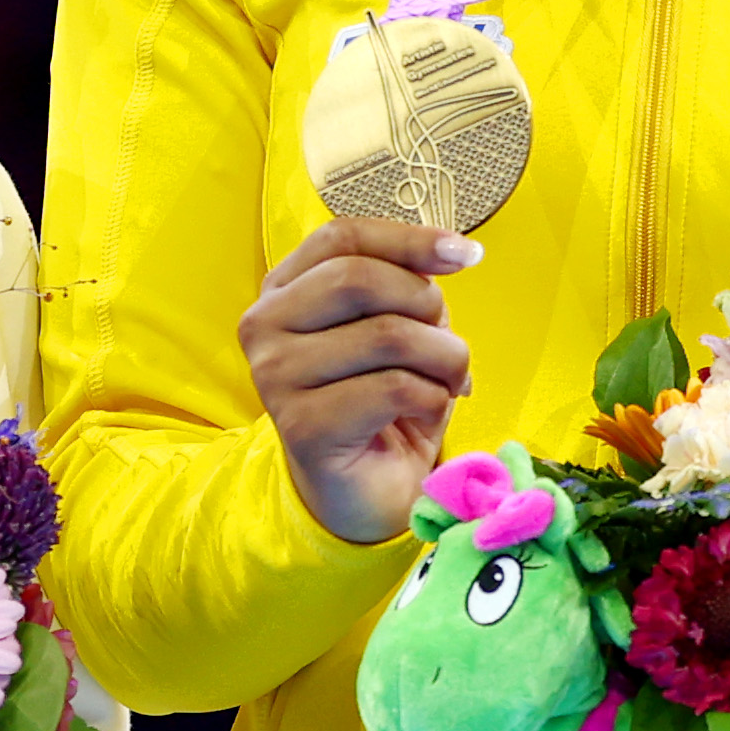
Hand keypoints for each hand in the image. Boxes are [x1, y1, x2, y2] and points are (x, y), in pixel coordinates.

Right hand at [244, 217, 480, 543]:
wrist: (365, 492)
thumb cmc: (384, 403)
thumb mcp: (398, 326)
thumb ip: (407, 284)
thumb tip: (453, 251)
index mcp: (282, 290)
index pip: (341, 238)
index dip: (407, 239)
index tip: (465, 255)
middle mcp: (263, 326)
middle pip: (361, 278)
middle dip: (427, 305)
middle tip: (448, 346)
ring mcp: (275, 376)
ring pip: (387, 334)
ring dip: (444, 359)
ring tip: (449, 384)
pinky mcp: (301, 426)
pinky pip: (395, 389)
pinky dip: (433, 400)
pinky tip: (426, 416)